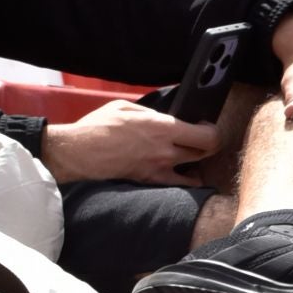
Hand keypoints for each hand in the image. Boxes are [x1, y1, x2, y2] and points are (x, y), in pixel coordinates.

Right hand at [39, 100, 220, 185]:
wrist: (80, 152)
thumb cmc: (99, 126)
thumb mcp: (125, 107)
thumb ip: (149, 112)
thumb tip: (162, 116)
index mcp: (162, 127)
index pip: (206, 134)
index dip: (212, 129)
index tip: (206, 125)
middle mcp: (166, 150)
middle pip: (206, 151)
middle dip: (209, 144)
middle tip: (203, 138)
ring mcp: (160, 168)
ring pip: (195, 170)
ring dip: (198, 162)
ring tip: (193, 156)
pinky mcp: (150, 181)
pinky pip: (179, 185)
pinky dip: (187, 182)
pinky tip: (185, 177)